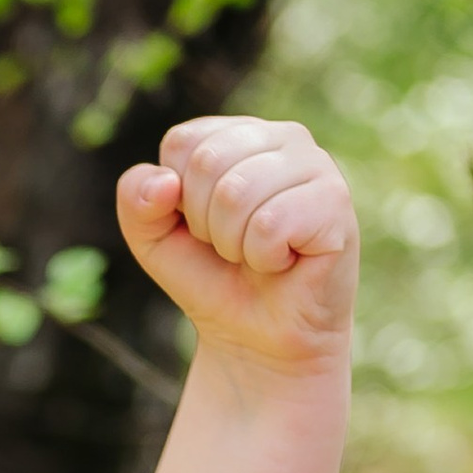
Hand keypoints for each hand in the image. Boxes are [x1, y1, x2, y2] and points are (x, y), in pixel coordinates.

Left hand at [115, 117, 357, 380]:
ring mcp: (316, 165)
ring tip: (256, 254)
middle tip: (232, 246)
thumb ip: (136, 199)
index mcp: (239, 134)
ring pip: (237, 192)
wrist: (255, 338)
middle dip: (205, 223)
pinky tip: (283, 262)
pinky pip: (270, 223)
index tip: (201, 226)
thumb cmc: (210, 277)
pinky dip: (262, 257)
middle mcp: (284, 137)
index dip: (176, 198)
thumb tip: (166, 183)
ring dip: (233, 243)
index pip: (183, 142)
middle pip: (208, 163)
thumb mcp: (152, 237)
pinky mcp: (336, 202)